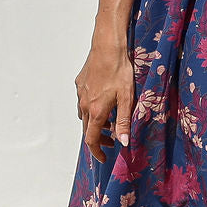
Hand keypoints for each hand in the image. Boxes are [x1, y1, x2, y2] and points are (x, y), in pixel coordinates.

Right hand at [75, 42, 134, 161]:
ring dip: (95, 123)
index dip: (97, 151)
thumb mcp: (127, 98)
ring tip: (110, 121)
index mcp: (96, 111)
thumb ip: (124, 122)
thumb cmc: (119, 71)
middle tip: (112, 140)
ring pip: (84, 116)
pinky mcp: (80, 83)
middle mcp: (85, 104)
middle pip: (87, 129)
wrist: (108, 47)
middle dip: (99, 139)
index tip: (103, 158)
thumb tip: (123, 143)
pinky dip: (91, 108)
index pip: (91, 139)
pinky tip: (102, 101)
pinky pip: (83, 102)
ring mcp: (80, 93)